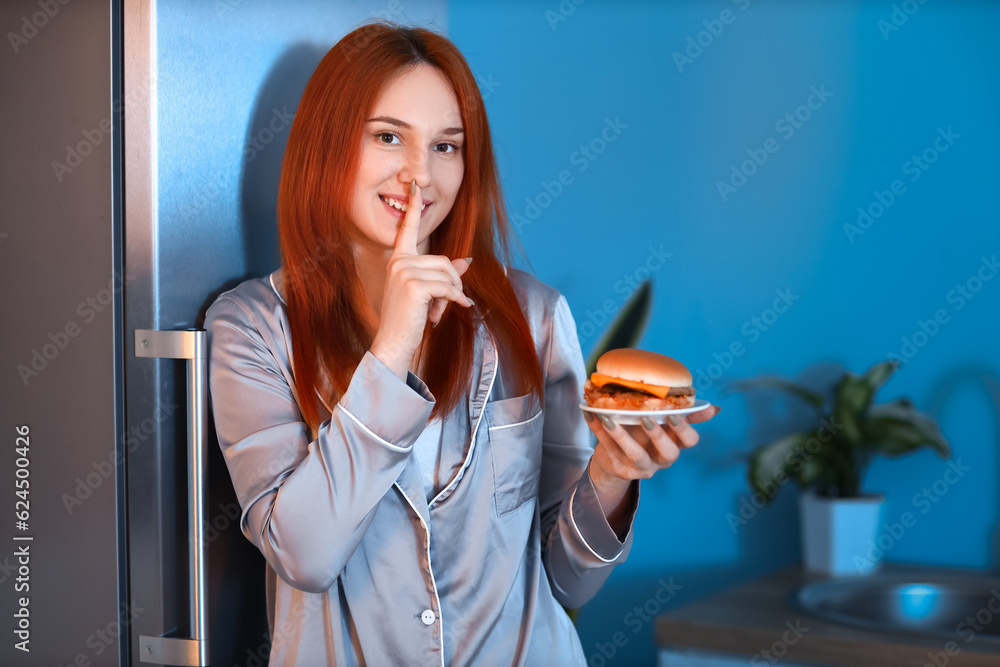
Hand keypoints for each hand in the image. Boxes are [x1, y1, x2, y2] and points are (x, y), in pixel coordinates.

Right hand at [369, 180, 472, 378]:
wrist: (393, 343)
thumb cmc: (409, 320)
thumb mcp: (428, 294)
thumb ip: (445, 275)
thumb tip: (466, 261)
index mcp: (398, 260)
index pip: (408, 230)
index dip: (413, 207)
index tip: (415, 184)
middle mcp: (399, 261)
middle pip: (445, 261)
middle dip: (452, 285)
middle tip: (442, 306)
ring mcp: (404, 272)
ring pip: (448, 274)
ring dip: (452, 296)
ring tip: (438, 312)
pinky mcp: (413, 285)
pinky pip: (448, 287)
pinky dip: (455, 301)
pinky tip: (451, 312)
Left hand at [585, 405, 721, 506]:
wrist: (615, 458)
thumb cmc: (643, 433)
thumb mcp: (663, 424)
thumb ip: (684, 414)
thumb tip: (713, 408)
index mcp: (676, 444)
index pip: (690, 441)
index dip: (684, 429)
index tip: (674, 413)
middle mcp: (662, 460)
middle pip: (669, 453)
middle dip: (659, 435)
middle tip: (647, 417)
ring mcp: (642, 468)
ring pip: (636, 455)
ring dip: (622, 435)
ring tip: (609, 417)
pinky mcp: (621, 470)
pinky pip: (609, 450)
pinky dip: (598, 432)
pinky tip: (591, 415)